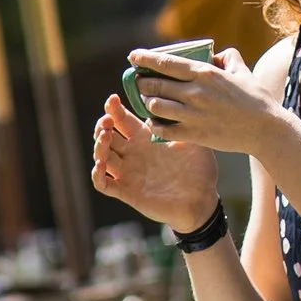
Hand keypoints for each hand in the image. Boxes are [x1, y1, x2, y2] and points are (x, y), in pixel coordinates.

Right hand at [91, 93, 220, 230]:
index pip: (122, 119)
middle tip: (107, 120)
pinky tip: (100, 166)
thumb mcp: (193, 141)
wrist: (203, 201)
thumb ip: (180, 123)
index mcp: (146, 138)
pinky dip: (97, 175)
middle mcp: (134, 154)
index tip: (113, 99)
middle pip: (107, 135)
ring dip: (99, 146)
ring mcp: (129, 173)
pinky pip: (104, 185)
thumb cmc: (200, 169)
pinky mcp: (128, 192)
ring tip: (105, 138)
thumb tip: (168, 103)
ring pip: (102, 156)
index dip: (114, 109)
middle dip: (102, 125)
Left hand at [120, 46, 267, 159]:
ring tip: (148, 101)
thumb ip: (226, 57)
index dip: (145, 58)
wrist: (265, 129)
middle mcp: (195, 92)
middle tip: (138, 81)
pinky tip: (154, 122)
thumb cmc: (255, 98)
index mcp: (204, 73)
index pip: (166, 62)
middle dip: (141, 82)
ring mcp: (193, 114)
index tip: (133, 57)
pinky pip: (163, 130)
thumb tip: (214, 53)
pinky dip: (155, 125)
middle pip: (155, 84)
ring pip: (156, 106)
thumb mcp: (241, 70)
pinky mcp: (194, 134)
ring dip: (147, 102)